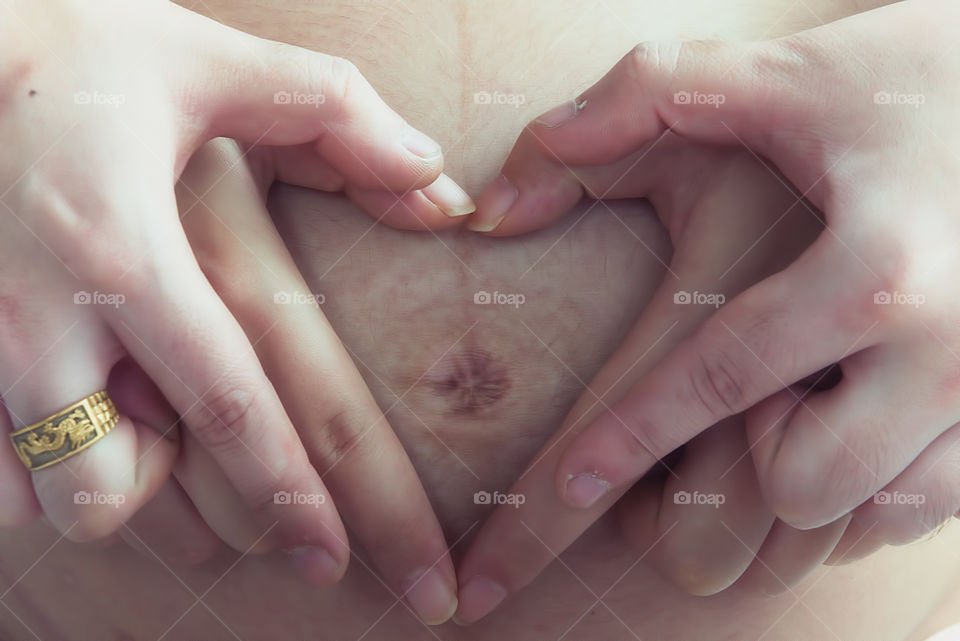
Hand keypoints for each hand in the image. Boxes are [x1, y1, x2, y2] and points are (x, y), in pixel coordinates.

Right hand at [0, 0, 469, 620]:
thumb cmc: (73, 58)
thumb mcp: (206, 62)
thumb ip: (334, 114)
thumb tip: (440, 190)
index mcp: (125, 254)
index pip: (229, 406)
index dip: (290, 495)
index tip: (336, 562)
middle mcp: (37, 322)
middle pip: (115, 494)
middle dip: (190, 517)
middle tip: (244, 495)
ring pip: (41, 501)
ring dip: (109, 489)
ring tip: (146, 429)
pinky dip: (35, 474)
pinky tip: (73, 418)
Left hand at [455, 0, 959, 619]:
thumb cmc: (913, 86)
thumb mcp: (782, 77)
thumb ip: (635, 103)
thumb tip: (494, 206)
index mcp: (865, 273)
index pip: (706, 386)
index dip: (614, 453)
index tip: (550, 508)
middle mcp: (942, 357)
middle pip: (782, 497)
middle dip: (715, 476)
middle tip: (703, 418)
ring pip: (845, 522)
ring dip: (786, 481)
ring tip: (778, 407)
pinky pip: (907, 515)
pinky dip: (855, 488)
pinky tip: (838, 420)